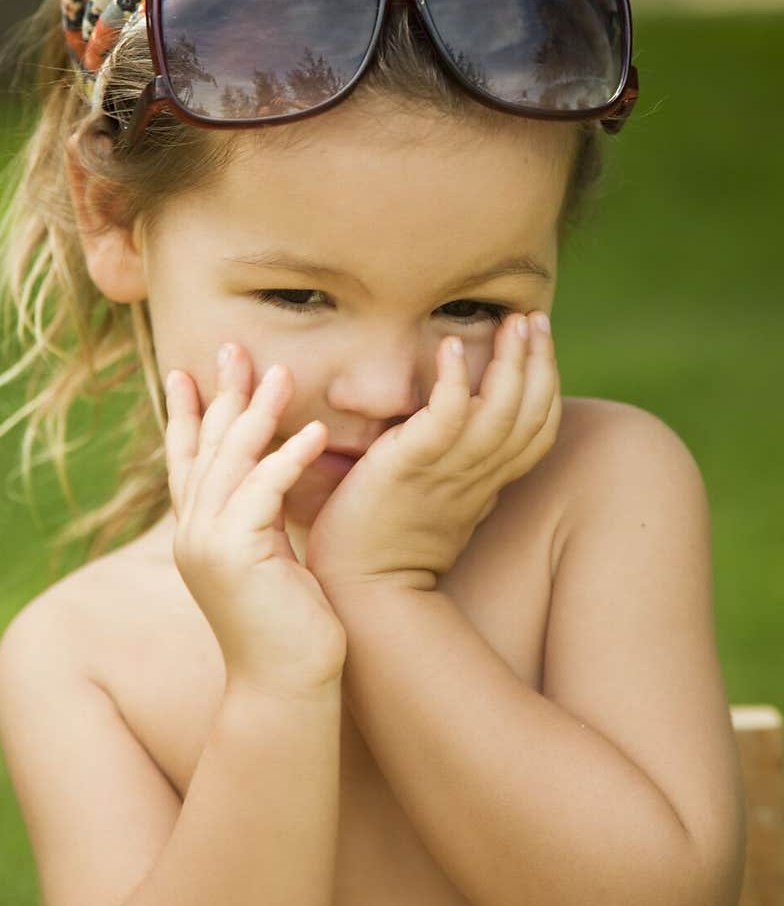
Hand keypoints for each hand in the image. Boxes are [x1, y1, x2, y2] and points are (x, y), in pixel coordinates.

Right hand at [163, 344, 345, 697]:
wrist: (287, 685)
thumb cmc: (290, 625)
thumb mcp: (269, 558)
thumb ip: (261, 516)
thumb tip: (276, 472)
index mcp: (198, 534)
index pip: (185, 460)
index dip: (184, 414)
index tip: (182, 371)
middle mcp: (192, 533)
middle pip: (204, 447)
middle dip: (221, 394)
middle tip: (234, 347)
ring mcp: (206, 544)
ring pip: (231, 461)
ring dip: (258, 413)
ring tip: (283, 371)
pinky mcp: (235, 555)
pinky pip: (263, 490)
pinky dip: (288, 457)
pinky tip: (314, 430)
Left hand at [304, 311, 560, 592]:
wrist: (359, 587)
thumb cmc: (389, 543)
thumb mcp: (441, 503)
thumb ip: (460, 470)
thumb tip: (464, 435)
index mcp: (488, 483)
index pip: (539, 428)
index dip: (547, 382)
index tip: (539, 339)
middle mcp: (478, 475)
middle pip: (531, 413)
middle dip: (538, 360)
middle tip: (532, 318)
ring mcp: (447, 471)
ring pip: (499, 411)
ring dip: (509, 362)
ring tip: (509, 322)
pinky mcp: (410, 466)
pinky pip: (444, 416)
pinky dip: (452, 380)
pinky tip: (449, 346)